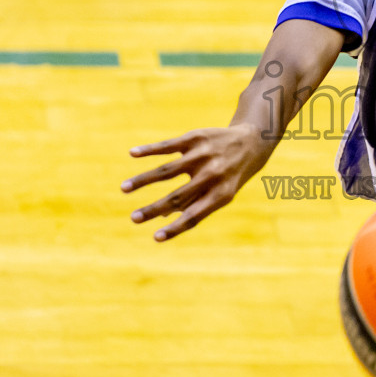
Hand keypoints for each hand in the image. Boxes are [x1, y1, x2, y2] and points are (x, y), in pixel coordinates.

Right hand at [123, 126, 263, 241]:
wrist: (251, 143)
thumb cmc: (230, 176)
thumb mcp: (221, 193)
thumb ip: (195, 204)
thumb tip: (164, 217)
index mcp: (220, 195)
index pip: (194, 216)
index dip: (175, 229)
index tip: (156, 238)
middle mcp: (212, 175)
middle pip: (176, 197)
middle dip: (152, 209)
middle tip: (133, 219)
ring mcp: (202, 156)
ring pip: (167, 171)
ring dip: (143, 180)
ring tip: (124, 189)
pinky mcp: (195, 138)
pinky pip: (168, 145)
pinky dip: (149, 150)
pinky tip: (132, 154)